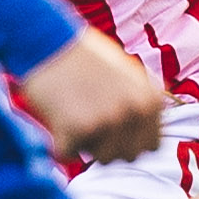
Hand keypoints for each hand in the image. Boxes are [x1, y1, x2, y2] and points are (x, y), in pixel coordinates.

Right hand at [20, 30, 163, 163]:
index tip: (112, 127)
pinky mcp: (76, 129)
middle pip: (127, 156)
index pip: (152, 146)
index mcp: (151, 99)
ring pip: (100, 159)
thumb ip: (139, 103)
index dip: (130, 140)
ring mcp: (106, 121)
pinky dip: (58, 142)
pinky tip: (56, 116)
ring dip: (86, 143)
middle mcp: (134, 111)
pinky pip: (67, 155)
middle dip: (109, 145)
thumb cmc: (82, 55)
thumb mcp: (127, 74)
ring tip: (73, 114)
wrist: (46, 39)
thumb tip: (145, 139)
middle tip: (88, 119)